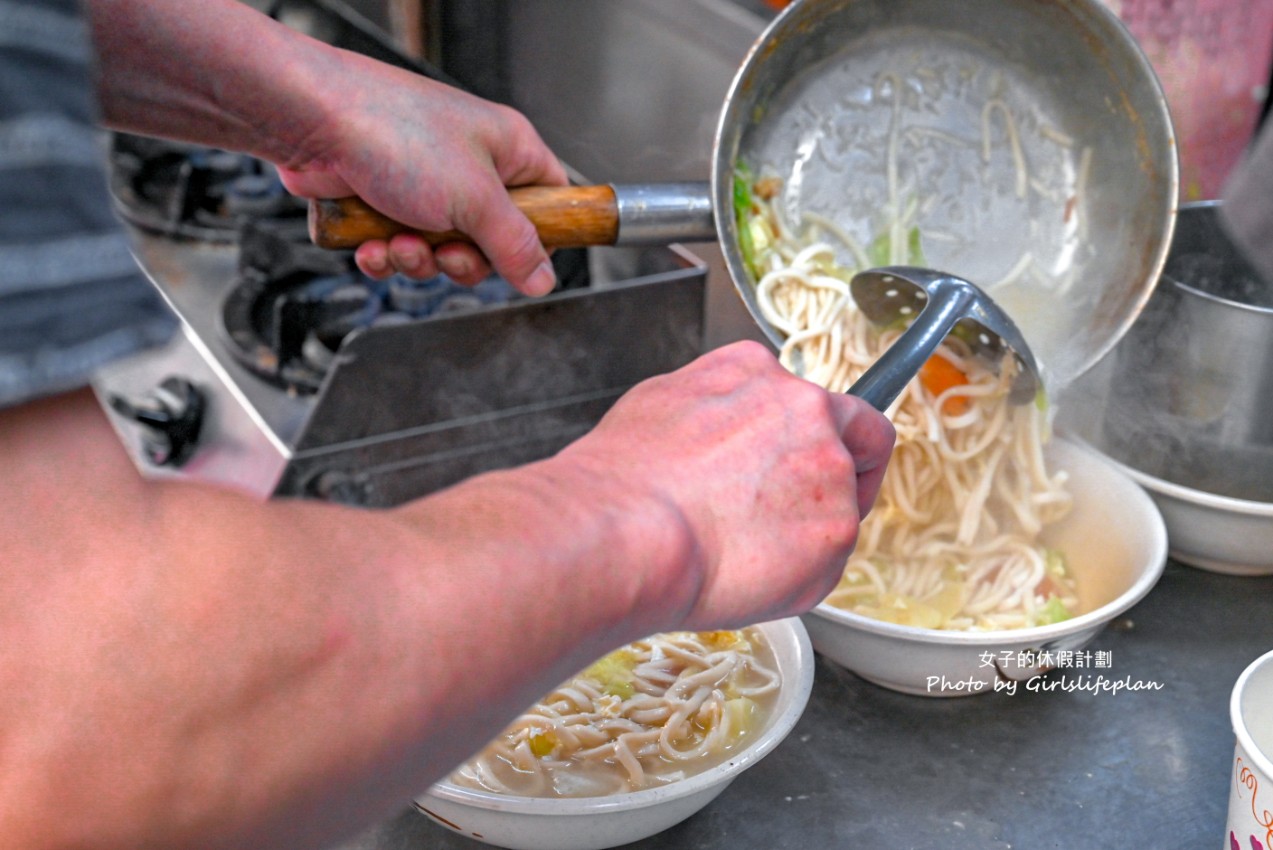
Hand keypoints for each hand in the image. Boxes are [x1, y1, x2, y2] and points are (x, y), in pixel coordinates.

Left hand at [276, 51, 567, 294]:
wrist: (311, 121)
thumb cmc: (394, 132)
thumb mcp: (474, 199)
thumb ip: (515, 245)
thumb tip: (545, 279)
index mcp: (507, 150)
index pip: (551, 200)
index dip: (542, 238)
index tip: (522, 263)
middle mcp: (471, 167)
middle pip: (494, 243)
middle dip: (463, 261)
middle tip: (446, 252)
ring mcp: (427, 186)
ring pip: (443, 252)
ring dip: (418, 260)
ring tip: (397, 241)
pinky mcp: (386, 204)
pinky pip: (401, 249)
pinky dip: (385, 255)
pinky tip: (371, 244)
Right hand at [556, 341, 895, 628]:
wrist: (624, 532)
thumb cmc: (623, 482)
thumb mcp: (658, 406)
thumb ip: (715, 409)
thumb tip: (720, 429)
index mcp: (756, 372)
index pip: (810, 395)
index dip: (812, 433)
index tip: (801, 459)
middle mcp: (804, 408)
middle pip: (860, 434)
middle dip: (847, 470)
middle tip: (800, 512)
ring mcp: (828, 468)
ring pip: (841, 507)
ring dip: (806, 532)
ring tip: (741, 555)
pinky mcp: (836, 528)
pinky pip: (829, 560)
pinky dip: (798, 576)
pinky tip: (748, 575)